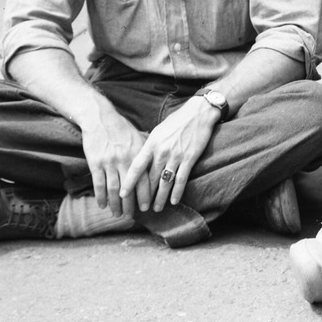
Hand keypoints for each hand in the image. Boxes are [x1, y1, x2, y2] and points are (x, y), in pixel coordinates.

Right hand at [79, 107, 147, 210]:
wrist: (99, 118)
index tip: (147, 207)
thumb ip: (145, 153)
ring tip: (118, 214)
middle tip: (132, 216)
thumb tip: (156, 164)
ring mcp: (109, 162)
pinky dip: (100, 197)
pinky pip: (99, 184)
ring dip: (116, 204)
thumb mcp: (138, 137)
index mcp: (138, 154)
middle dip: (131, 204)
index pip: (144, 180)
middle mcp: (125, 160)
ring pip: (114, 189)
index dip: (145, 195)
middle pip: (129, 188)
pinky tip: (102, 205)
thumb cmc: (120, 127)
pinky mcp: (95, 163)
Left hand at [122, 95, 221, 212]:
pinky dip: (177, 192)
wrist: (198, 113)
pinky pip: (181, 179)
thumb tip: (140, 159)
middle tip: (140, 208)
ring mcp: (176, 155)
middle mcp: (162, 151)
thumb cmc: (177, 121)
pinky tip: (174, 201)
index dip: (129, 182)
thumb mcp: (158, 131)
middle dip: (145, 195)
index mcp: (151, 144)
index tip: (122, 194)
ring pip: (165, 181)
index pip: (137, 166)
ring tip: (156, 208)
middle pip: (151, 178)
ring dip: (160, 197)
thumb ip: (149, 146)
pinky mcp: (189, 158)